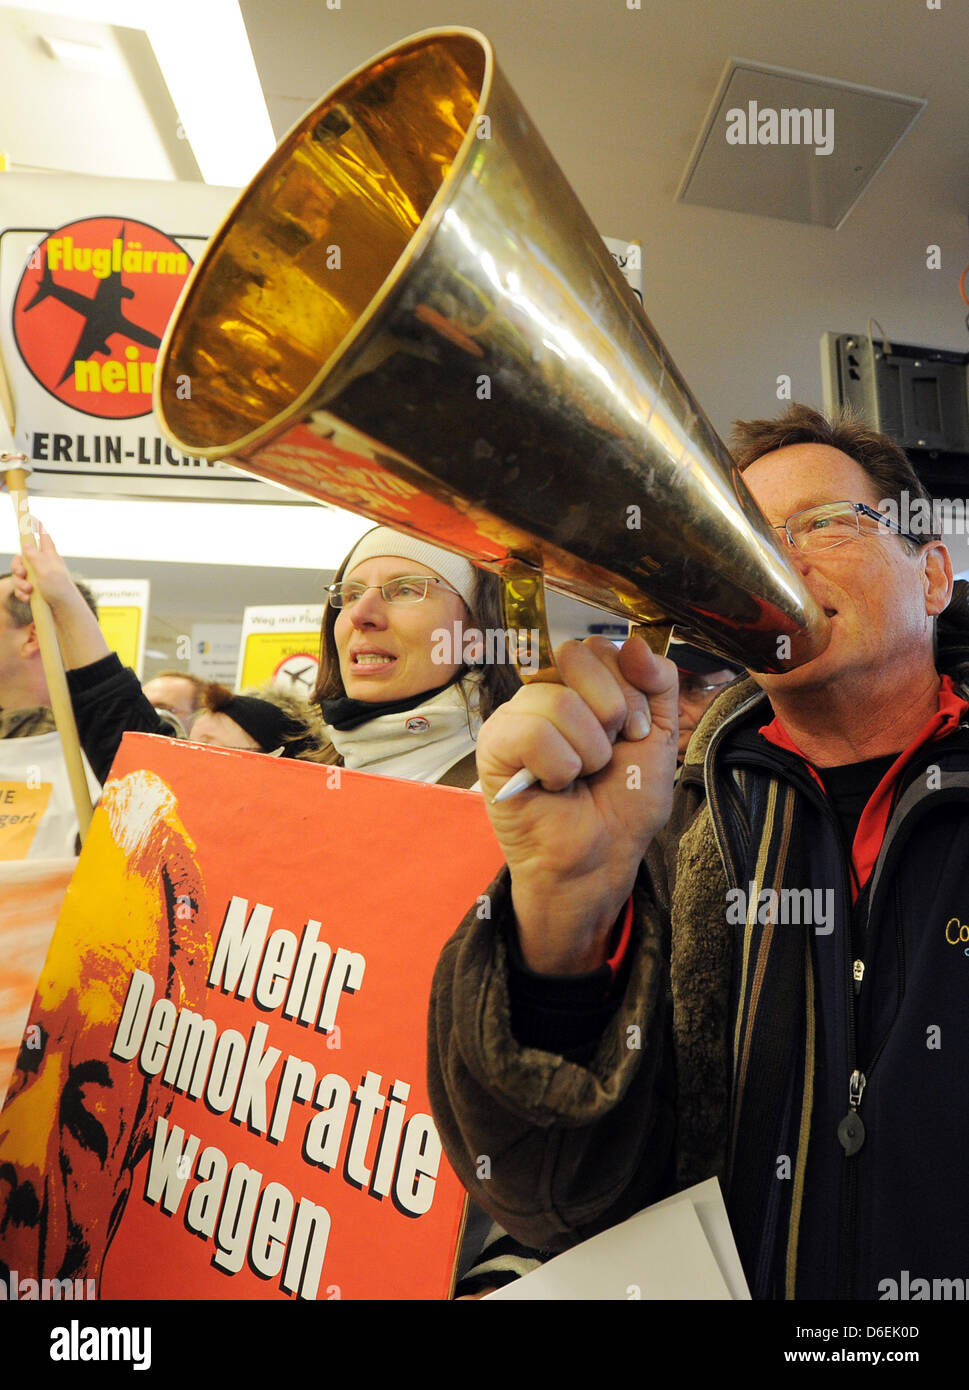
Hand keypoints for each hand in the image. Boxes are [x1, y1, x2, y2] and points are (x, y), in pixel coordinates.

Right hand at [11, 524, 108, 668]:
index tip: (31, 517)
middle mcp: (45, 566)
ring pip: (21, 575)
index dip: (36, 527)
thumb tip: (27, 541)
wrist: (66, 614)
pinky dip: (22, 593)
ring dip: (20, 583)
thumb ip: (35, 556)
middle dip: (18, 567)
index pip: (42, 537)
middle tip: (22, 575)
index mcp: (50, 556)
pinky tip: (28, 598)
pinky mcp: (37, 591)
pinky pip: (23, 588)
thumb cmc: (60, 591)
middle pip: (23, 558)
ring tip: (29, 591)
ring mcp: (40, 579)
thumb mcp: (46, 570)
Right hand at [475, 635, 677, 973]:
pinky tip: (554, 786)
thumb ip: (658, 683)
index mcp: (580, 683)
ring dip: (588, 751)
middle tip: (605, 756)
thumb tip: (633, 642)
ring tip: (580, 776)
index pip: (604, 647)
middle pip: (580, 657)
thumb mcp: (659, 736)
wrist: (601, 859)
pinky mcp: (493, 747)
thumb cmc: (622, 803)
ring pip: (560, 700)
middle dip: (611, 714)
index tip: (633, 735)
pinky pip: (532, 732)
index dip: (631, 692)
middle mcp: (544, 691)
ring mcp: (515, 716)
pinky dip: (559, 767)